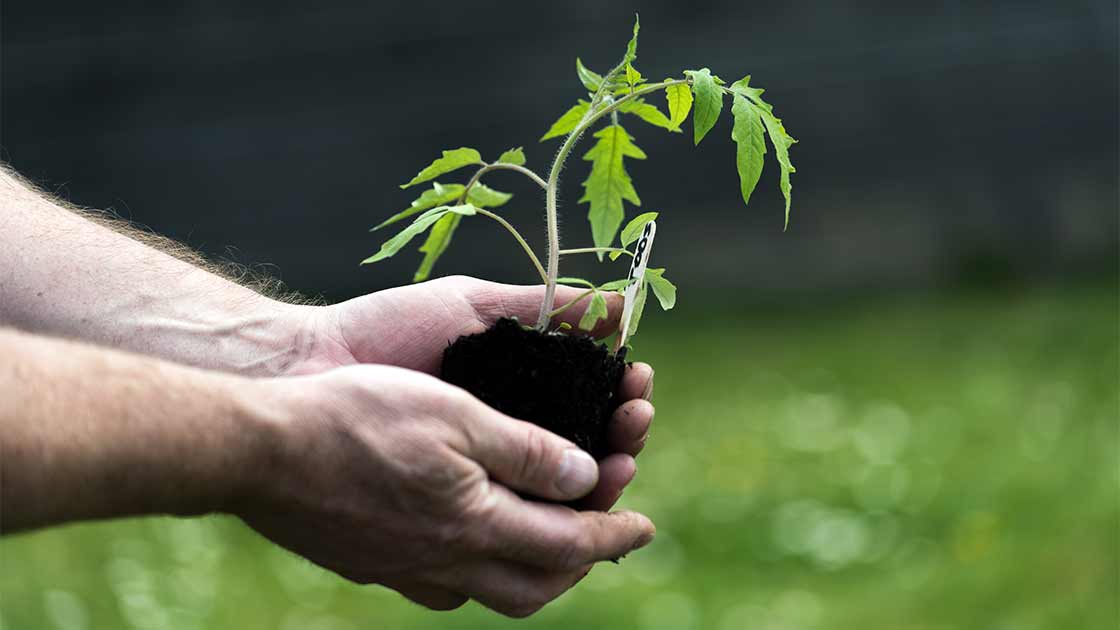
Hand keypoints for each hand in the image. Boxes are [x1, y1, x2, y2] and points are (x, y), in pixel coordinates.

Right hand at [240, 364, 655, 615]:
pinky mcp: (372, 564)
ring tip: (548, 534)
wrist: (258, 449)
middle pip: (535, 585)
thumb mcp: (458, 416)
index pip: (569, 544)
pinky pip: (443, 583)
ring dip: (532, 567)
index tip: (645, 525)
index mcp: (475, 524)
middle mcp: (444, 562)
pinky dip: (480, 564)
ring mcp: (404, 570)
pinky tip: (473, 533)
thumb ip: (529, 453)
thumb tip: (589, 479)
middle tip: (605, 534)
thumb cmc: (357, 416)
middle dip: (581, 563)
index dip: (614, 533)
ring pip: (490, 590)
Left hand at [285, 276, 655, 509]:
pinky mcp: (455, 511)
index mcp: (517, 388)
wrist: (311, 367)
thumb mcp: (472, 307)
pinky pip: (515, 523)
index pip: (589, 402)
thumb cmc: (386, 331)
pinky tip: (573, 501)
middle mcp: (506, 436)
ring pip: (562, 495)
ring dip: (602, 480)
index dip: (621, 396)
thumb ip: (544, 307)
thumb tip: (619, 301)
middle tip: (634, 423)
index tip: (636, 382)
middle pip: (588, 452)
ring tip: (620, 461)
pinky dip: (551, 515)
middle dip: (623, 439)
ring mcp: (483, 476)